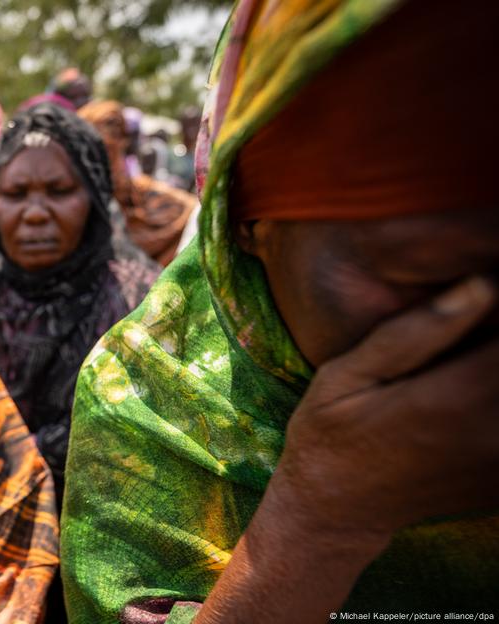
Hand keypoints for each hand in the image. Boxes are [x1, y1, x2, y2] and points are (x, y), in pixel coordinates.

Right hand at [267, 276, 498, 545]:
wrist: (338, 511)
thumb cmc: (331, 433)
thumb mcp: (344, 376)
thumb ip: (412, 333)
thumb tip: (483, 285)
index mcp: (452, 400)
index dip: (498, 307)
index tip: (480, 294)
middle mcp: (492, 434)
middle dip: (493, 339)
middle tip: (460, 340)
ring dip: (490, 368)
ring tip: (454, 369)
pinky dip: (491, 398)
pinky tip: (464, 397)